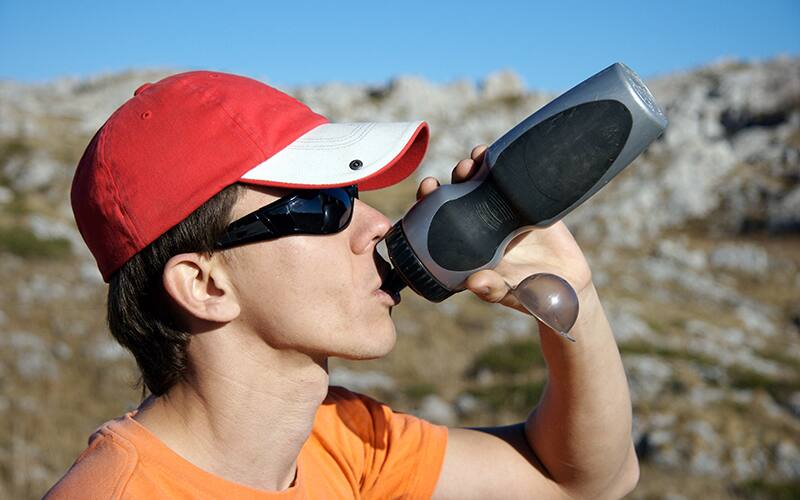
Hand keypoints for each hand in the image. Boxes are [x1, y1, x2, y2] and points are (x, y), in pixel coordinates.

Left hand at [415, 145, 593, 315]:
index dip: (429, 202)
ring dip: (475, 167)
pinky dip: (503, 166)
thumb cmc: (530, 295)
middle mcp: (480, 226)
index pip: (439, 220)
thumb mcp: (509, 293)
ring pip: (482, 183)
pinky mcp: (526, 206)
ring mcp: (503, 213)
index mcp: (466, 246)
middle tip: (459, 170)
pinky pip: (512, 182)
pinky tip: (496, 153)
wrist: (567, 287)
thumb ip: (493, 290)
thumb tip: (474, 284)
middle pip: (459, 195)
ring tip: (476, 158)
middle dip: (453, 178)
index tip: (427, 189)